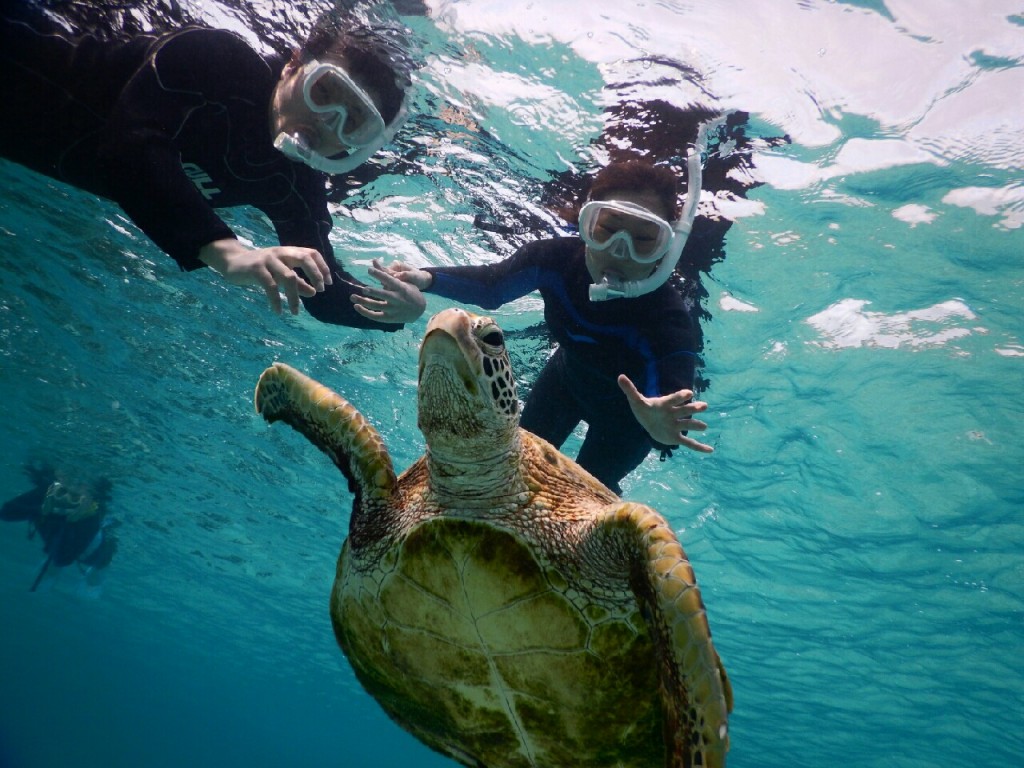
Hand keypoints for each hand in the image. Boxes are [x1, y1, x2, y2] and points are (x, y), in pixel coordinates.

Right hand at [198, 238, 331, 314]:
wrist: (233, 263)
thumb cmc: (261, 269)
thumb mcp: (281, 275)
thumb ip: (298, 283)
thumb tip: (314, 292)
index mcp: (288, 252)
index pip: (311, 253)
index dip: (322, 267)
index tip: (328, 283)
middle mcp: (281, 253)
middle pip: (304, 258)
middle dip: (315, 274)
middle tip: (320, 290)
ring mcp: (268, 260)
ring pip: (289, 277)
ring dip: (295, 296)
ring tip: (296, 312)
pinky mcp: (256, 269)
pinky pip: (271, 286)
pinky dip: (276, 300)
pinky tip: (279, 311)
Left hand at [350, 258, 427, 323]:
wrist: (419, 310)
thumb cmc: (409, 291)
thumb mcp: (402, 281)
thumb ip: (386, 273)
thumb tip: (373, 261)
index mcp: (401, 288)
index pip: (389, 280)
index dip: (379, 275)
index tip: (369, 270)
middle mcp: (397, 299)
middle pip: (384, 295)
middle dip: (374, 292)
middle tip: (364, 289)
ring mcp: (393, 310)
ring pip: (376, 306)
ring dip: (363, 302)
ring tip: (352, 296)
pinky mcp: (389, 318)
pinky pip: (374, 316)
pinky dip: (365, 312)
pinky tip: (356, 306)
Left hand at [617, 374, 713, 453]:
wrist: (648, 421)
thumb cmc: (644, 409)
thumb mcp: (636, 400)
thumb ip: (630, 389)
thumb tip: (620, 376)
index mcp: (665, 404)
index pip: (674, 399)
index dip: (681, 396)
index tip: (688, 393)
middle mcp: (674, 414)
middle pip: (685, 410)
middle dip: (694, 408)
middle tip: (704, 406)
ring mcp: (676, 425)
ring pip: (688, 425)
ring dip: (696, 426)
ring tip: (704, 426)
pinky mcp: (676, 437)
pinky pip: (689, 443)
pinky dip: (699, 447)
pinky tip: (710, 450)